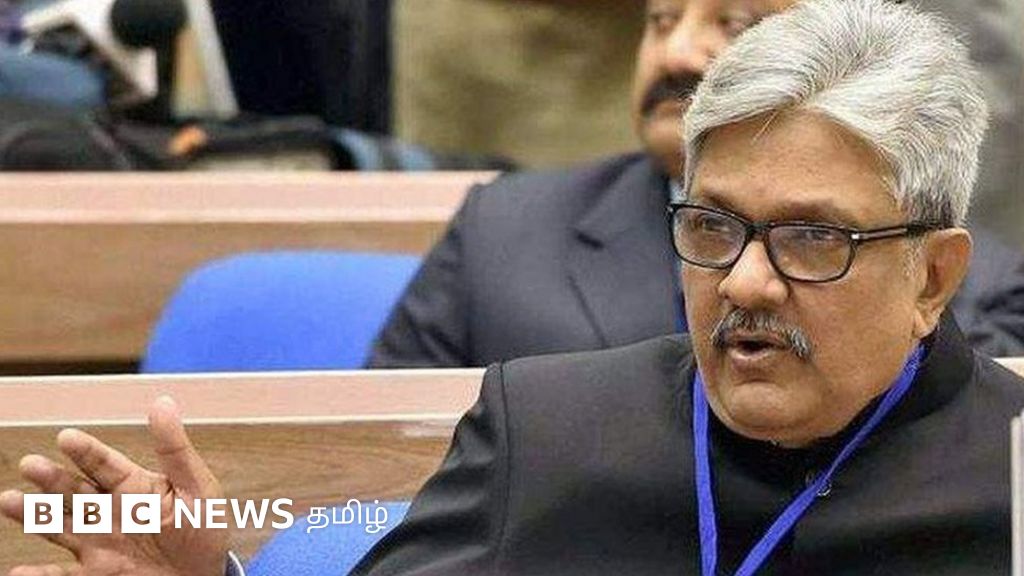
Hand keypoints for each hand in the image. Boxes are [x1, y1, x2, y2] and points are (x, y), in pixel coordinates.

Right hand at [0, 396, 228, 575]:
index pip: (105, 464)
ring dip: (34, 514)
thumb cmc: (203, 528)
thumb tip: (164, 401)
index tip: (66, 437)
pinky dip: (39, 574)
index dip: (87, 450)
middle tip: (30, 464)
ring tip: (7, 501)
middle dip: (52, 478)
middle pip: (74, 491)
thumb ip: (176, 450)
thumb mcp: (198, 488)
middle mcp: (110, 511)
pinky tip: (18, 571)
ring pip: (59, 525)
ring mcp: (99, 542)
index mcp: (134, 486)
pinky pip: (63, 575)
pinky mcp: (96, 573)